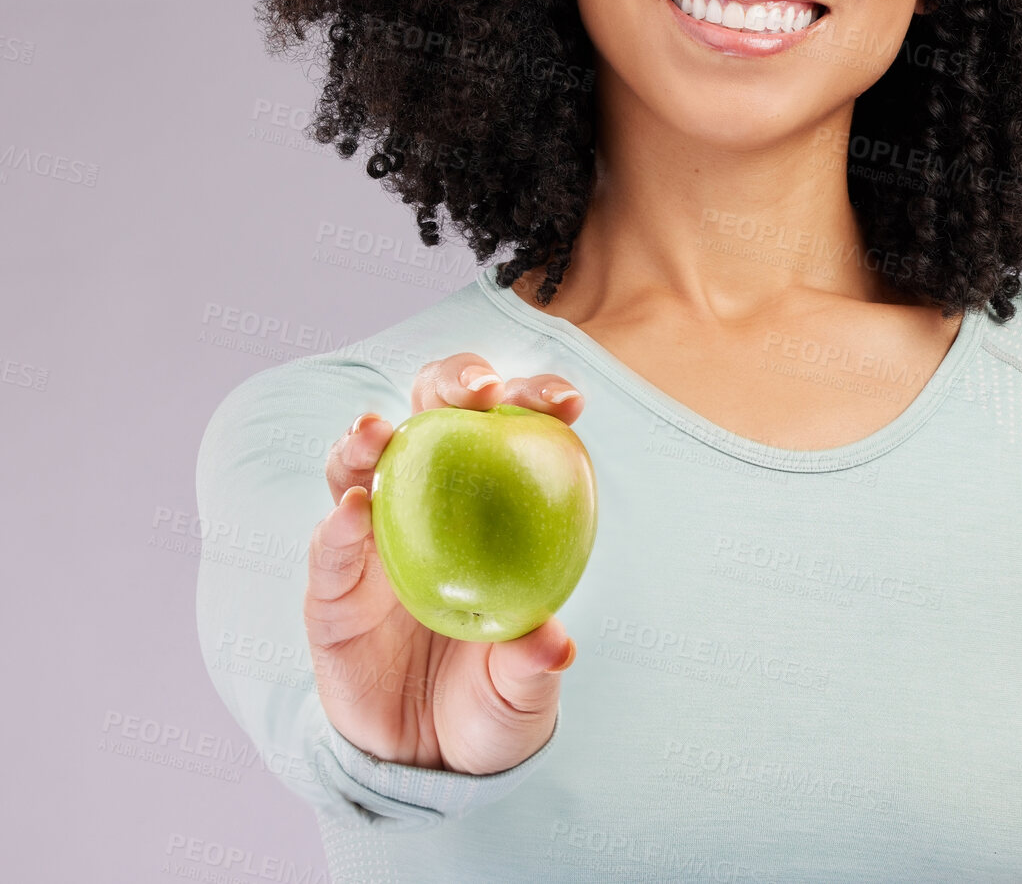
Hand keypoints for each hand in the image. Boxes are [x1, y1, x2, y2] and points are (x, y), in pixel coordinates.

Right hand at [303, 353, 584, 773]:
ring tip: (379, 429)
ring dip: (369, 437)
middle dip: (453, 382)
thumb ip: (533, 661)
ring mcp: (375, 538)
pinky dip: (338, 525)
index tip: (568, 402)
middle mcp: (431, 501)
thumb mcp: (523, 687)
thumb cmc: (494, 700)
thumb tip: (554, 642)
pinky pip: (330, 546)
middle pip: (433, 414)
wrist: (429, 763)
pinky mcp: (332, 586)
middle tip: (478, 390)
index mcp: (495, 504)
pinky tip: (352, 512)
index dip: (537, 400)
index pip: (515, 430)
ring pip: (364, 461)